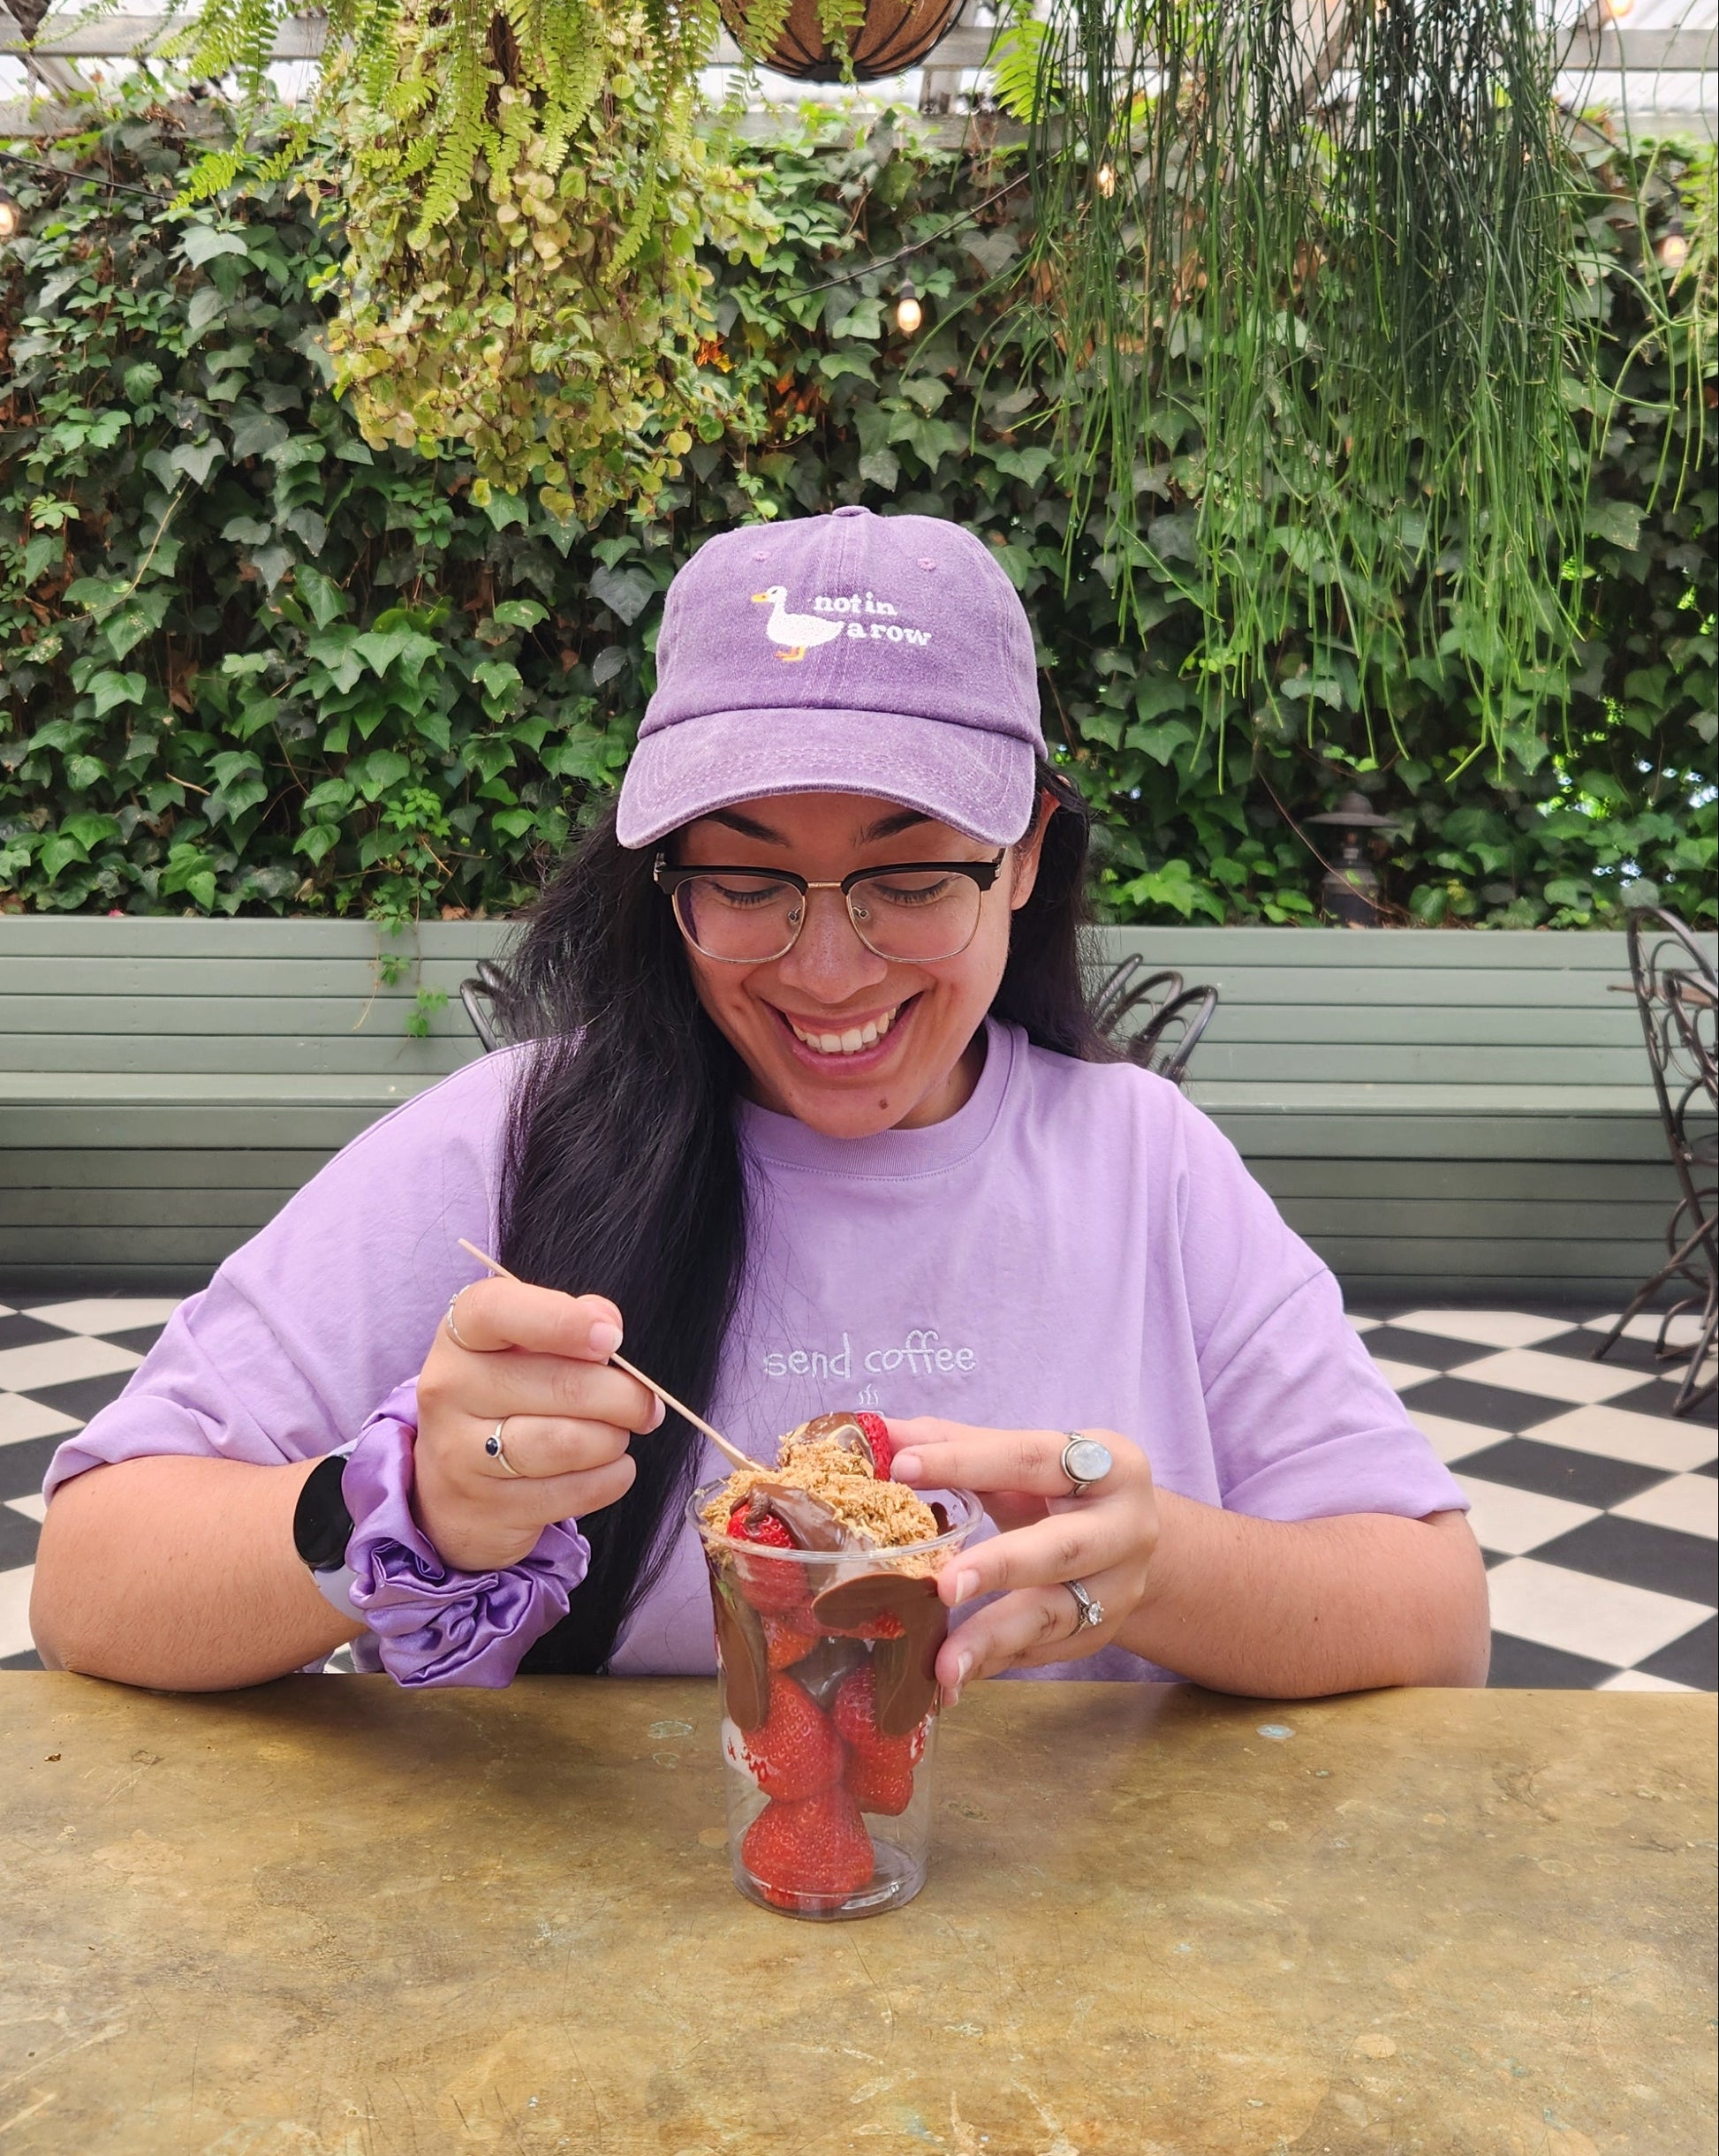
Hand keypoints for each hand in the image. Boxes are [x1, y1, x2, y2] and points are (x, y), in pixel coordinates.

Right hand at [411, 1275, 663, 1572]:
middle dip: (623, 1395)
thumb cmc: (505, 1396)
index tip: (612, 1337)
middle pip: (560, 1385)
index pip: (497, 1311)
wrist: (452, 1486)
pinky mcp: (488, 1510)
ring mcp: (461, 1454)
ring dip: (614, 1438)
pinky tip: (611, 1467)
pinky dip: (611, 1478)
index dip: (562, 1321)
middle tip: (645, 1403)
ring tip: (619, 1434)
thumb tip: (607, 1324)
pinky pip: (573, 1492)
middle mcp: (450, 1390)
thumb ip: (566, 1323)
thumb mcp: (521, 1347)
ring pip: (568, 1443)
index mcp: (459, 1335)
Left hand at [886, 1418, 1158, 1703]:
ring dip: (994, 1640)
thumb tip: (879, 1433)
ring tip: (943, 1665)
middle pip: (1063, 1547)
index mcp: (1107, 1464)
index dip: (965, 1461)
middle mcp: (1125, 1527)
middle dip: (1001, 1567)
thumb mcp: (1021, 1459)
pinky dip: (996, 1663)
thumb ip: (955, 1444)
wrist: (1127, 1538)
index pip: (1029, 1458)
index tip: (902, 1467)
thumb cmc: (1058, 1489)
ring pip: (1056, 1615)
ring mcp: (1119, 1588)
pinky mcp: (1102, 1633)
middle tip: (944, 1586)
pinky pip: (1044, 1653)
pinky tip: (954, 1676)